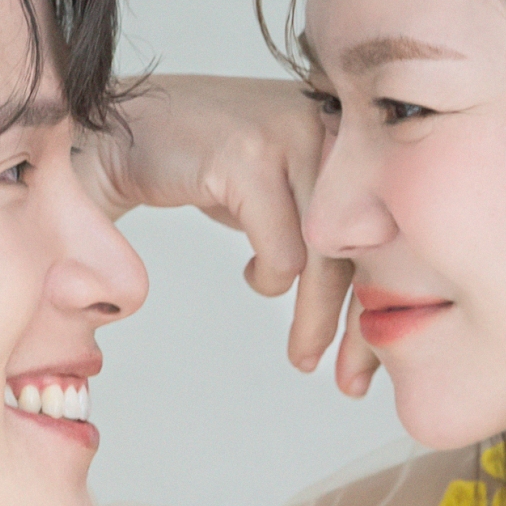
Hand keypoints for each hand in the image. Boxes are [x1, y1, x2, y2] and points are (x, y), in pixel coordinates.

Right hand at [82, 75, 375, 388]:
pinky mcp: (249, 158)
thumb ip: (321, 229)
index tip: (370, 359)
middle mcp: (328, 125)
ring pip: (328, 256)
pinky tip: (252, 274)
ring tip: (302, 357)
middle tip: (349, 381)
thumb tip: (367, 302)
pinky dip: (269, 280)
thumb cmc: (199, 161)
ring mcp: (290, 135)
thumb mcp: (279, 196)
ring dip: (315, 319)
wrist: (115, 128)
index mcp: (347, 131)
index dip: (384, 301)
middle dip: (358, 326)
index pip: (390, 228)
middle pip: (369, 244)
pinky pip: (283, 252)